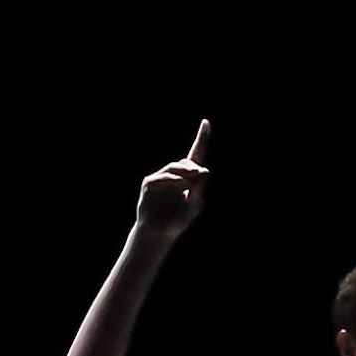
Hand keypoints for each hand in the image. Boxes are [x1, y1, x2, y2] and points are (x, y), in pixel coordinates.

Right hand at [134, 120, 213, 237]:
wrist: (158, 233)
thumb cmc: (178, 220)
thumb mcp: (195, 204)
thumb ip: (200, 188)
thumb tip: (205, 170)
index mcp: (190, 178)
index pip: (196, 154)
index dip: (201, 138)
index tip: (205, 122)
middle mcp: (175, 174)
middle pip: (186, 162)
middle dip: (193, 168)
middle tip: (199, 175)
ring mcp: (160, 178)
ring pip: (174, 168)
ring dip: (184, 173)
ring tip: (190, 182)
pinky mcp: (149, 184)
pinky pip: (162, 178)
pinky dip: (172, 181)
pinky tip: (180, 188)